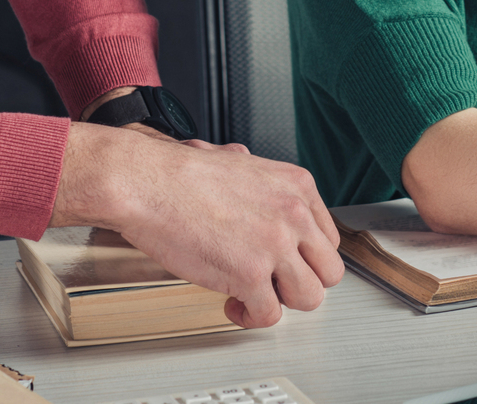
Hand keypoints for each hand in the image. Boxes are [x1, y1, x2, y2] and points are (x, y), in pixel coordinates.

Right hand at [51, 122, 342, 328]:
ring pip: (309, 297)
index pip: (328, 237)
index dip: (305, 257)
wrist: (148, 183)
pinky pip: (269, 315)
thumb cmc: (178, 173)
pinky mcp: (250, 275)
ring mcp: (275, 246)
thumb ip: (257, 174)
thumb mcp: (235, 159)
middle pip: (328, 271)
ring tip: (253, 296)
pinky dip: (251, 317)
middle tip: (274, 284)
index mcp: (296, 186)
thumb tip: (253, 175)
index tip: (288, 264)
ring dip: (280, 303)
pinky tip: (233, 304)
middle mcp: (294, 215)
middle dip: (300, 282)